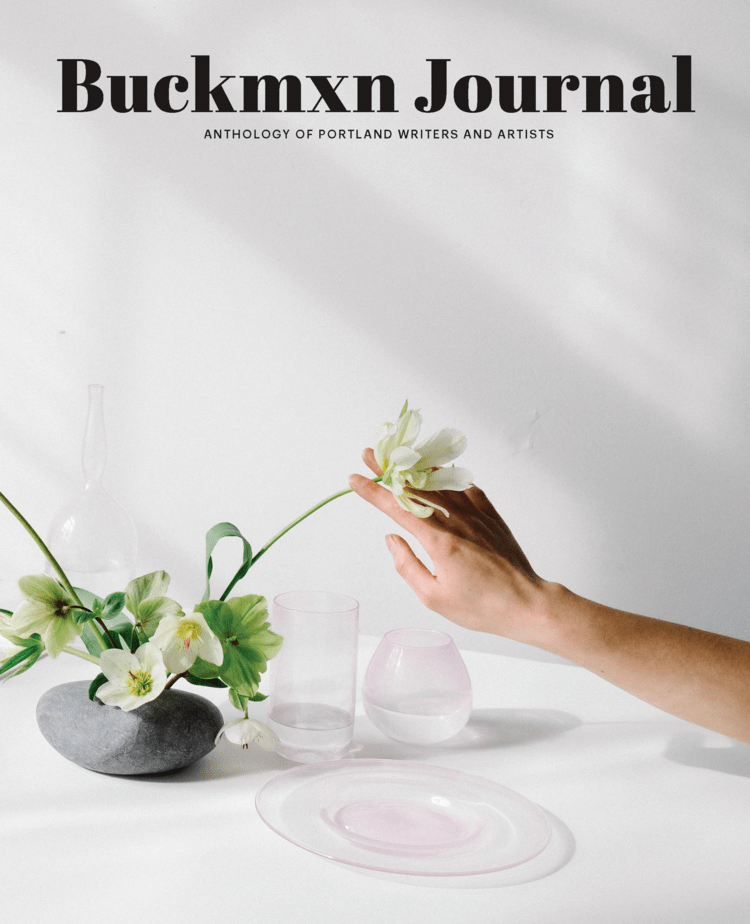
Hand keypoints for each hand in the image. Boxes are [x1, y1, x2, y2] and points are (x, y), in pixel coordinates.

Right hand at [349, 449, 550, 642]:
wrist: (526, 603)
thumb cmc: (480, 606)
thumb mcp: (433, 597)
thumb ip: (407, 565)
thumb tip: (391, 539)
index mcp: (439, 541)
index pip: (398, 508)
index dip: (373, 492)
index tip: (356, 479)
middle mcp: (457, 520)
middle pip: (416, 487)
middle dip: (389, 470)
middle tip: (370, 455)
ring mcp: (476, 514)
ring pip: (441, 482)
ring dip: (416, 468)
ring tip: (398, 457)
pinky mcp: (490, 514)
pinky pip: (466, 487)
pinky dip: (449, 477)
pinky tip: (439, 474)